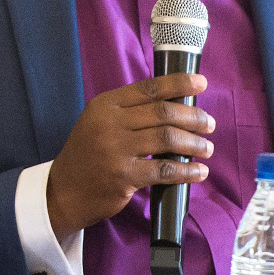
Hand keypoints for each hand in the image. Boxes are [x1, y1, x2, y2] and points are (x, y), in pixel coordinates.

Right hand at [45, 73, 213, 239]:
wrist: (63, 191)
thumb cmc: (89, 155)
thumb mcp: (99, 123)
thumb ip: (129, 112)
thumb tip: (176, 106)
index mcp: (105, 105)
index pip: (148, 88)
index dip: (178, 84)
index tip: (201, 83)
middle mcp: (109, 123)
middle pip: (163, 112)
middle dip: (193, 117)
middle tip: (209, 124)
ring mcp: (115, 150)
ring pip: (167, 139)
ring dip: (194, 143)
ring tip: (207, 148)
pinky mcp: (123, 176)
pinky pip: (165, 170)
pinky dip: (187, 170)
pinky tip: (199, 171)